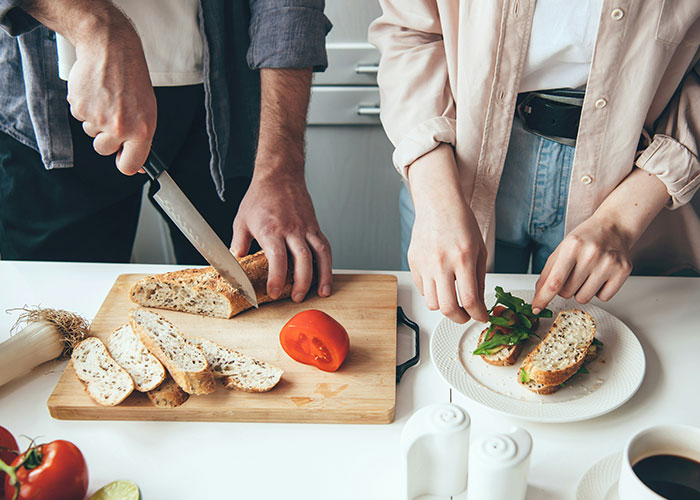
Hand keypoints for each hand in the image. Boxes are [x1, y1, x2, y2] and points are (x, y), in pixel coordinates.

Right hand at [66, 10, 155, 174]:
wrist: (110, 50)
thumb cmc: (132, 78)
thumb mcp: (147, 111)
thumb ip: (140, 138)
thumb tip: (136, 165)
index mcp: (141, 130)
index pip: (129, 165)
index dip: (125, 164)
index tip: (123, 159)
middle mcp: (119, 127)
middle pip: (104, 150)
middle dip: (107, 138)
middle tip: (115, 116)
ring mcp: (97, 118)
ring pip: (91, 133)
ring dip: (97, 121)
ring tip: (108, 100)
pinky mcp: (79, 108)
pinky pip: (80, 118)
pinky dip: (87, 107)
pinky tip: (96, 93)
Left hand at [230, 169, 331, 302]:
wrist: (280, 175)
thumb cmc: (260, 197)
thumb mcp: (241, 221)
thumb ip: (238, 245)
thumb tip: (234, 264)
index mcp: (271, 229)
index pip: (277, 258)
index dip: (277, 278)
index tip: (273, 292)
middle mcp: (292, 229)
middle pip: (303, 259)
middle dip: (301, 282)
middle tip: (296, 297)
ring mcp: (306, 228)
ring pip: (320, 254)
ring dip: (323, 275)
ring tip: (322, 293)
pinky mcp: (315, 227)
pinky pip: (325, 247)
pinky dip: (328, 264)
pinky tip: (326, 276)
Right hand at [407, 144, 488, 323]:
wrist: (438, 203)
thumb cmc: (460, 222)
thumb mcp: (479, 250)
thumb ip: (479, 279)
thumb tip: (478, 303)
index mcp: (463, 258)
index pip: (469, 300)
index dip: (478, 315)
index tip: (481, 316)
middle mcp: (441, 263)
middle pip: (447, 308)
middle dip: (460, 318)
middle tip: (466, 316)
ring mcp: (424, 264)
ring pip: (432, 303)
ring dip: (444, 307)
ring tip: (453, 300)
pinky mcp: (413, 263)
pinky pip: (422, 289)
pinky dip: (433, 293)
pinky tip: (441, 284)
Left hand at [532, 214, 632, 311]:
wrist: (614, 227)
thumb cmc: (586, 238)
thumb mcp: (562, 249)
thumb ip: (548, 272)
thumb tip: (539, 296)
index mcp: (572, 246)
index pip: (554, 281)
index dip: (543, 298)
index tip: (536, 308)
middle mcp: (591, 254)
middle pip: (567, 293)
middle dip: (565, 288)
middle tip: (573, 272)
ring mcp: (609, 263)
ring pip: (584, 298)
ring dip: (581, 291)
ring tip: (587, 273)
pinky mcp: (622, 271)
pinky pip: (603, 298)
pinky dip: (599, 291)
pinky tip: (601, 275)